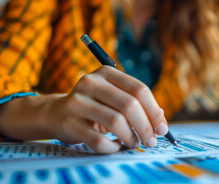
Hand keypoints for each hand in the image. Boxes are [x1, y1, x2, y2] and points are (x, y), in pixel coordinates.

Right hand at [48, 65, 168, 152]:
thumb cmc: (94, 106)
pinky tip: (116, 146)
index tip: (162, 128)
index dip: (154, 110)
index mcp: (106, 72)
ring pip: (115, 122)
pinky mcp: (69, 122)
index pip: (138, 89)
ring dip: (131, 137)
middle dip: (145, 126)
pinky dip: (112, 147)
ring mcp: (77, 101)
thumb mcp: (113, 97)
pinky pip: (98, 140)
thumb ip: (136, 104)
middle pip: (129, 105)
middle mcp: (90, 82)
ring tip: (135, 143)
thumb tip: (160, 120)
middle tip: (151, 141)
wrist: (56, 113)